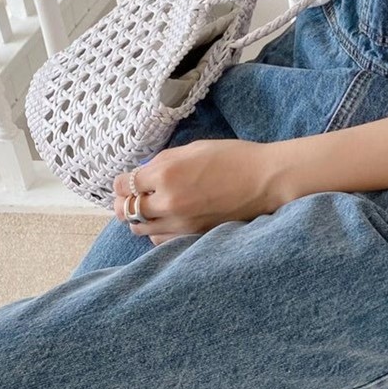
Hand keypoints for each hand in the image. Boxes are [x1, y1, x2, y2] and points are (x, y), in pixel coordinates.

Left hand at [111, 139, 280, 244]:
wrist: (266, 180)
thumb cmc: (234, 157)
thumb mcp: (194, 148)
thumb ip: (164, 160)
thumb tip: (144, 172)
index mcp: (166, 173)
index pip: (123, 184)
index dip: (121, 182)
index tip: (126, 181)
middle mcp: (168, 201)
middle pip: (125, 209)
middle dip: (123, 201)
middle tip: (128, 197)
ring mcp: (180, 223)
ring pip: (138, 228)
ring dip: (137, 218)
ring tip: (146, 209)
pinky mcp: (192, 235)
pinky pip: (159, 240)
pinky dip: (155, 232)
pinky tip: (164, 221)